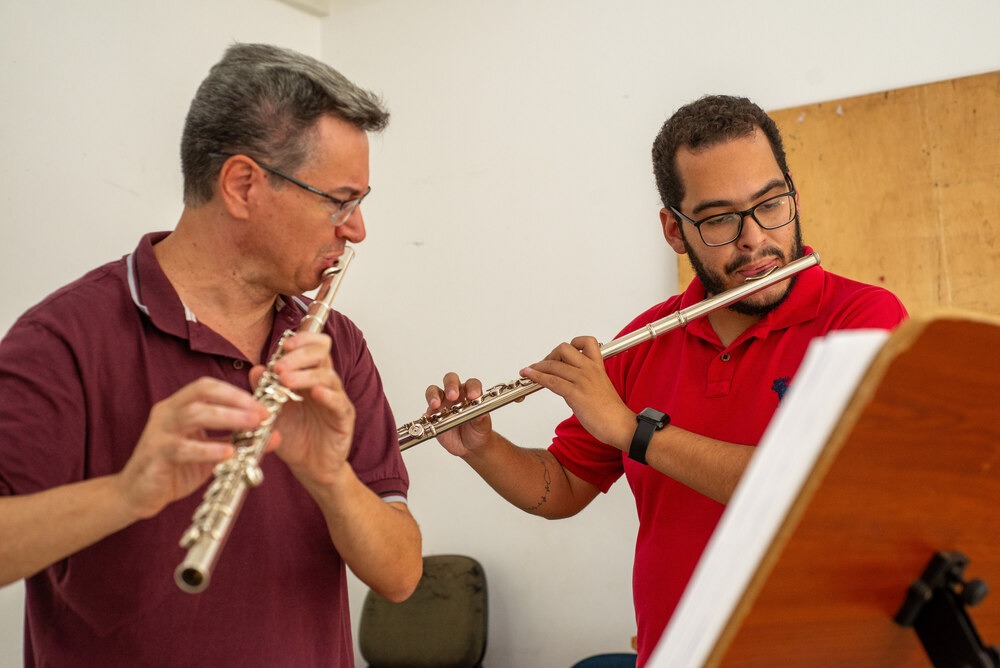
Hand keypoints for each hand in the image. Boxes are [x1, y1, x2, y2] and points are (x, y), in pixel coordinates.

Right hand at [117, 377, 269, 518]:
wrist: (139, 495)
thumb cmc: (177, 468)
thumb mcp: (214, 453)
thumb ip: (240, 442)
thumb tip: (276, 436)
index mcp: (179, 406)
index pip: (207, 386)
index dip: (236, 392)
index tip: (262, 405)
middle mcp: (167, 413)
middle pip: (202, 394)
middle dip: (236, 402)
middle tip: (262, 414)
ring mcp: (158, 433)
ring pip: (192, 415)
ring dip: (226, 419)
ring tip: (251, 426)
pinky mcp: (154, 456)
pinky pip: (181, 448)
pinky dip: (207, 449)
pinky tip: (227, 454)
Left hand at [254, 331, 355, 485]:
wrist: (309, 468)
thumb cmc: (294, 437)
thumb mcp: (272, 412)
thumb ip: (264, 390)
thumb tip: (256, 369)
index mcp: (308, 376)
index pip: (313, 347)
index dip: (302, 340)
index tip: (284, 345)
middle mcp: (324, 383)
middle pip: (322, 354)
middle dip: (299, 355)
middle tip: (279, 366)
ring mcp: (336, 399)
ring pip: (328, 376)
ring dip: (306, 375)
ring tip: (286, 380)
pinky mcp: (343, 418)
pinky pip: (338, 402)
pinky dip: (327, 395)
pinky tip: (315, 394)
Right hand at [424, 372, 493, 456]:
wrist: (470, 447)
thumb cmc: (478, 430)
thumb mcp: (483, 425)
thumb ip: (481, 418)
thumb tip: (480, 411)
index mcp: (470, 393)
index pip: (471, 384)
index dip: (472, 387)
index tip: (473, 396)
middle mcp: (456, 395)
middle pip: (450, 380)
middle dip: (450, 386)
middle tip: (452, 396)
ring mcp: (443, 404)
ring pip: (434, 391)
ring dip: (433, 396)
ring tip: (435, 404)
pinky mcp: (434, 415)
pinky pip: (428, 411)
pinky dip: (427, 414)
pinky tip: (429, 418)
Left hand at [519, 336, 633, 449]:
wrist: (620, 426)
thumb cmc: (610, 411)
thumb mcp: (599, 388)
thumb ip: (585, 380)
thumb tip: (567, 380)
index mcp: (598, 366)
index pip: (586, 342)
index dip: (571, 344)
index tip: (560, 355)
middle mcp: (590, 369)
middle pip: (563, 349)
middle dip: (549, 356)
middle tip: (543, 366)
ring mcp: (582, 380)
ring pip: (554, 365)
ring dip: (537, 367)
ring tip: (528, 371)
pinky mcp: (575, 393)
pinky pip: (551, 380)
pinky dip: (537, 377)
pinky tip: (530, 376)